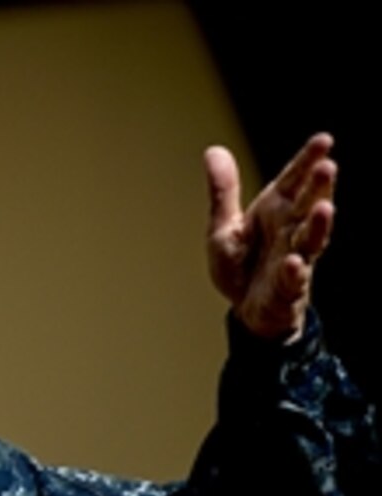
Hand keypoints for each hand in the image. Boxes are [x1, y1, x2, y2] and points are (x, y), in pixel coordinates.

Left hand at [205, 133, 335, 340]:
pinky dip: (294, 272)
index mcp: (274, 210)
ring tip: (324, 209)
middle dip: (318, 187)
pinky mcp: (287, 287)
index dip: (308, 160)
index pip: (294, 181)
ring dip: (318, 225)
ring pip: (310, 239)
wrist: (246, 310)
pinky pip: (292, 279)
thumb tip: (213, 150)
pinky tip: (294, 263)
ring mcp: (293, 257)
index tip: (324, 139)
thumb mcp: (223, 226)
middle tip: (328, 166)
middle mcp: (289, 230)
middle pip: (307, 205)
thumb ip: (223, 192)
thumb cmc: (240, 264)